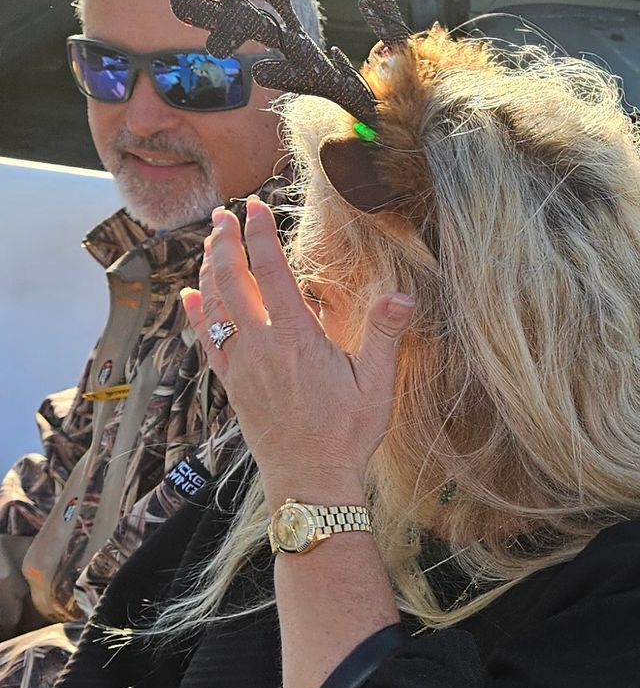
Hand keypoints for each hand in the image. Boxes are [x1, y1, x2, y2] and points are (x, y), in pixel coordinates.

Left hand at [181, 198, 412, 504]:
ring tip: (209, 244)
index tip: (254, 209)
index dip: (261, 237)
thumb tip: (402, 296)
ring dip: (209, 271)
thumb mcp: (376, 385)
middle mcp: (261, 346)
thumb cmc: (347, 434)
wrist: (310, 479)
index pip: (272, 273)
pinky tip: (189, 295)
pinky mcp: (232, 385)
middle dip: (225, 243)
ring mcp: (241, 366)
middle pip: (233, 282)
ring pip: (214, 307)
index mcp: (297, 339)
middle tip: (223, 215)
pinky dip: (196, 313)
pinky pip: (206, 341)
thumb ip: (385, 336)